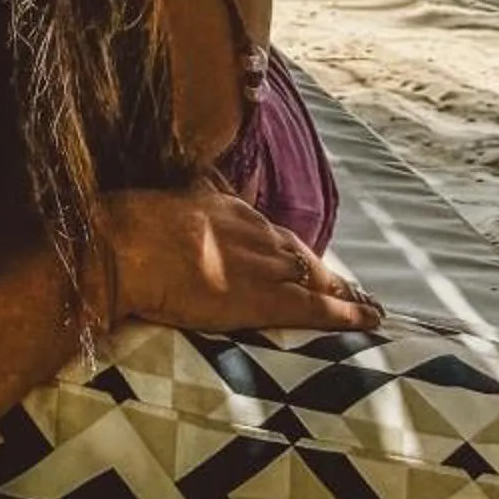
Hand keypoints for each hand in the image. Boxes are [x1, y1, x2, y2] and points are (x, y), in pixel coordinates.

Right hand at [106, 183, 382, 335]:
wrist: (129, 248)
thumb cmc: (134, 227)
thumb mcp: (170, 198)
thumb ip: (194, 192)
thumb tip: (203, 178)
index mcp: (229, 208)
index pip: (270, 232)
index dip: (289, 250)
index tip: (301, 261)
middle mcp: (255, 232)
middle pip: (299, 253)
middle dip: (322, 271)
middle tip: (346, 286)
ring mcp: (265, 265)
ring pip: (316, 278)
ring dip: (341, 291)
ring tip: (364, 305)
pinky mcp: (269, 298)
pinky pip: (318, 307)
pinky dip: (348, 313)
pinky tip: (370, 320)